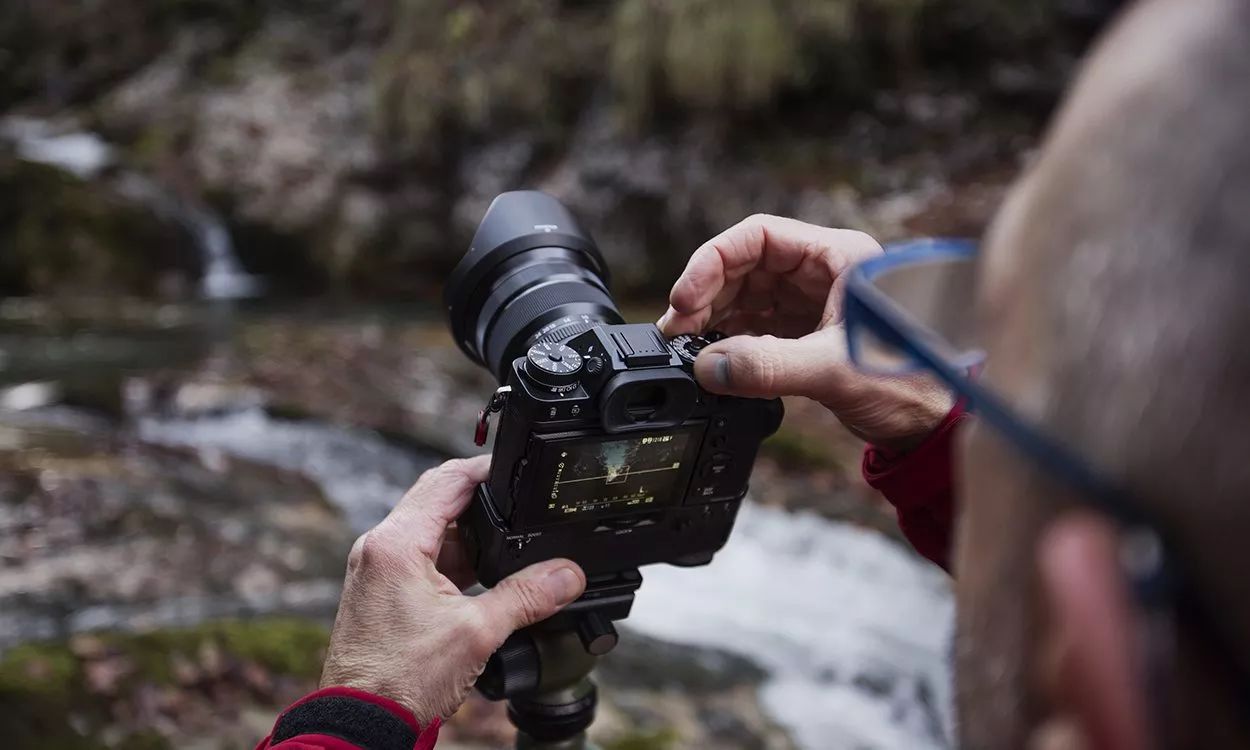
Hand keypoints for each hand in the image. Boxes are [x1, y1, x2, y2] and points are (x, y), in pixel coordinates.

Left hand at [319, 456, 585, 725]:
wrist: (361, 723)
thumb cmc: (400, 681)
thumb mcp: (478, 632)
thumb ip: (528, 596)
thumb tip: (568, 574)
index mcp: (396, 543)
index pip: (448, 480)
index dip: (486, 469)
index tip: (518, 469)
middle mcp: (380, 547)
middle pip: (438, 498)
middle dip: (482, 501)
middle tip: (522, 504)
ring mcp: (378, 568)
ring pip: (432, 529)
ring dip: (469, 534)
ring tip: (510, 547)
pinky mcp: (382, 590)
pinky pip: (422, 556)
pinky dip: (454, 559)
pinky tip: (483, 577)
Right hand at [658, 214, 951, 450]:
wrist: (932, 425)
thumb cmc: (911, 385)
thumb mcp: (835, 371)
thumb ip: (769, 367)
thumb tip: (708, 366)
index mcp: (838, 257)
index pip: (759, 236)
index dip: (713, 261)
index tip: (686, 297)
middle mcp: (822, 273)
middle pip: (745, 265)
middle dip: (706, 293)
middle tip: (679, 330)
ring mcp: (812, 303)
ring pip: (745, 295)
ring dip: (712, 316)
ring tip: (687, 345)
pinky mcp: (805, 333)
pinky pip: (754, 325)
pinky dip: (728, 339)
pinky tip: (712, 356)